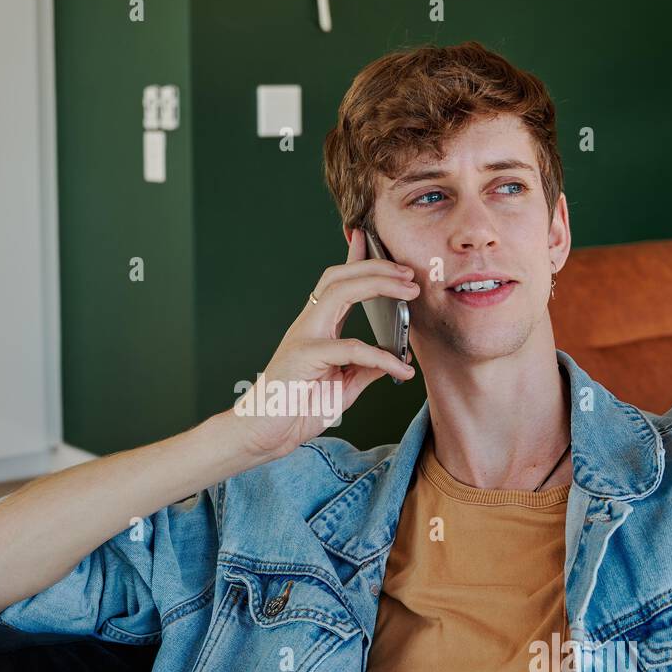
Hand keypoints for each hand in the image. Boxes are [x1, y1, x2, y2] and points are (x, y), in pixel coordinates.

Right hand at [230, 228, 418, 461]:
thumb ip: (366, 369)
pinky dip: (380, 356)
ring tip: (409, 292)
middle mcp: (309, 325)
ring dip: (378, 285)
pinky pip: (350, 348)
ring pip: (340, 292)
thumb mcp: (343, 387)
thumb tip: (395, 359)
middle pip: (340, 277)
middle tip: (409, 273)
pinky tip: (400, 368)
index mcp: (316, 327)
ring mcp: (304, 337)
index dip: (354, 258)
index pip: (337, 282)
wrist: (263, 433)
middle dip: (377, 266)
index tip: (370, 238)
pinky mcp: (304, 357)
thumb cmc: (296, 408)